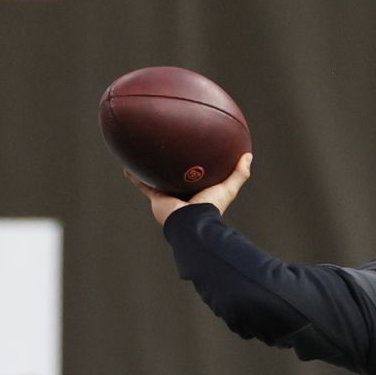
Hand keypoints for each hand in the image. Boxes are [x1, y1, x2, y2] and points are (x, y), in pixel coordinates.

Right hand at [125, 152, 252, 225]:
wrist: (192, 222)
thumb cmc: (211, 208)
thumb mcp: (228, 188)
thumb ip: (239, 174)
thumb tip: (248, 155)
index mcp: (199, 194)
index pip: (197, 179)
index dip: (197, 170)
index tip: (196, 158)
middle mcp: (183, 196)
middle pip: (176, 179)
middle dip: (173, 169)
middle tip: (170, 153)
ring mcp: (169, 197)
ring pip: (158, 180)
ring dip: (151, 170)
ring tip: (145, 155)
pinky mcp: (156, 198)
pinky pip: (143, 184)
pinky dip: (134, 176)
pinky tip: (127, 165)